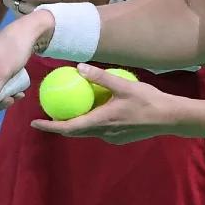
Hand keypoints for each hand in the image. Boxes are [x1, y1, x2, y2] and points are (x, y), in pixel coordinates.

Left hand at [31, 64, 185, 144]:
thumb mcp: (123, 84)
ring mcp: (113, 137)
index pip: (69, 127)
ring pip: (87, 131)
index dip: (50, 126)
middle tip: (46, 115)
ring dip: (75, 124)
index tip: (34, 122)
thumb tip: (78, 67)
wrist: (170, 118)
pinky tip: (93, 110)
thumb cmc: (148, 100)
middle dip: (58, 126)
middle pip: (75, 132)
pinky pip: (99, 130)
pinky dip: (90, 122)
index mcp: (101, 121)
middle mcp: (104, 133)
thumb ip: (100, 76)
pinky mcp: (120, 137)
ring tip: (66, 111)